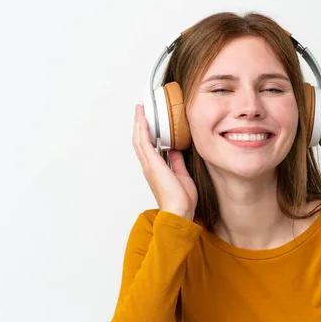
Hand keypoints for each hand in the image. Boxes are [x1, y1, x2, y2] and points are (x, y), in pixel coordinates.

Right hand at [132, 104, 196, 220]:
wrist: (179, 211)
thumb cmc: (181, 200)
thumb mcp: (182, 175)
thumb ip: (177, 162)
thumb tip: (175, 151)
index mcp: (155, 169)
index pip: (147, 146)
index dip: (145, 132)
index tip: (147, 120)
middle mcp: (149, 166)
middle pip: (139, 140)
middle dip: (139, 124)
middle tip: (140, 110)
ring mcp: (149, 165)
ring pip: (139, 139)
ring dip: (139, 123)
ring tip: (140, 110)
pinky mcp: (152, 164)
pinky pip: (144, 143)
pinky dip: (143, 130)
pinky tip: (144, 119)